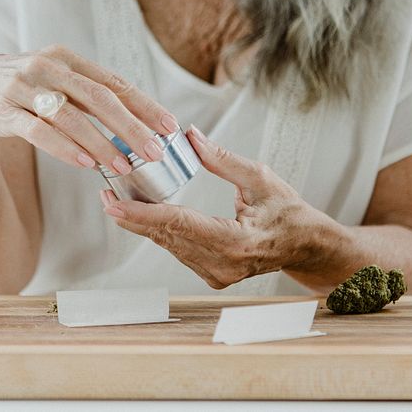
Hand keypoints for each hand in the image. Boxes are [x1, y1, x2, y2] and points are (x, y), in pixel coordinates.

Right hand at [0, 45, 178, 171]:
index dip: (144, 105)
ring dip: (100, 143)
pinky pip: (36, 131)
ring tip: (124, 165)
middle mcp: (44, 67)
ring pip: (69, 116)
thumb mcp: (58, 85)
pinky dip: (64, 148)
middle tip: (156, 151)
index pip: (114, 83)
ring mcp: (19, 87)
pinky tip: (86, 163)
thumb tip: (142, 122)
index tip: (171, 127)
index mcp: (65, 58)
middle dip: (131, 126)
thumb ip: (92, 97)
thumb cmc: (24, 93)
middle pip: (98, 98)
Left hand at [100, 125, 315, 288]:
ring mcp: (216, 274)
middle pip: (167, 237)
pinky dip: (161, 230)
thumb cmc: (289, 212)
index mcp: (237, 242)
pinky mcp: (211, 275)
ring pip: (169, 244)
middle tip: (106, 193)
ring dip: (143, 222)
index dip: (143, 213)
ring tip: (119, 197)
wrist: (305, 246)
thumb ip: (222, 159)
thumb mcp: (260, 179)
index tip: (114, 203)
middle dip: (133, 215)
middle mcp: (223, 264)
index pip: (180, 225)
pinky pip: (178, 250)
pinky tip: (144, 213)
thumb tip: (191, 137)